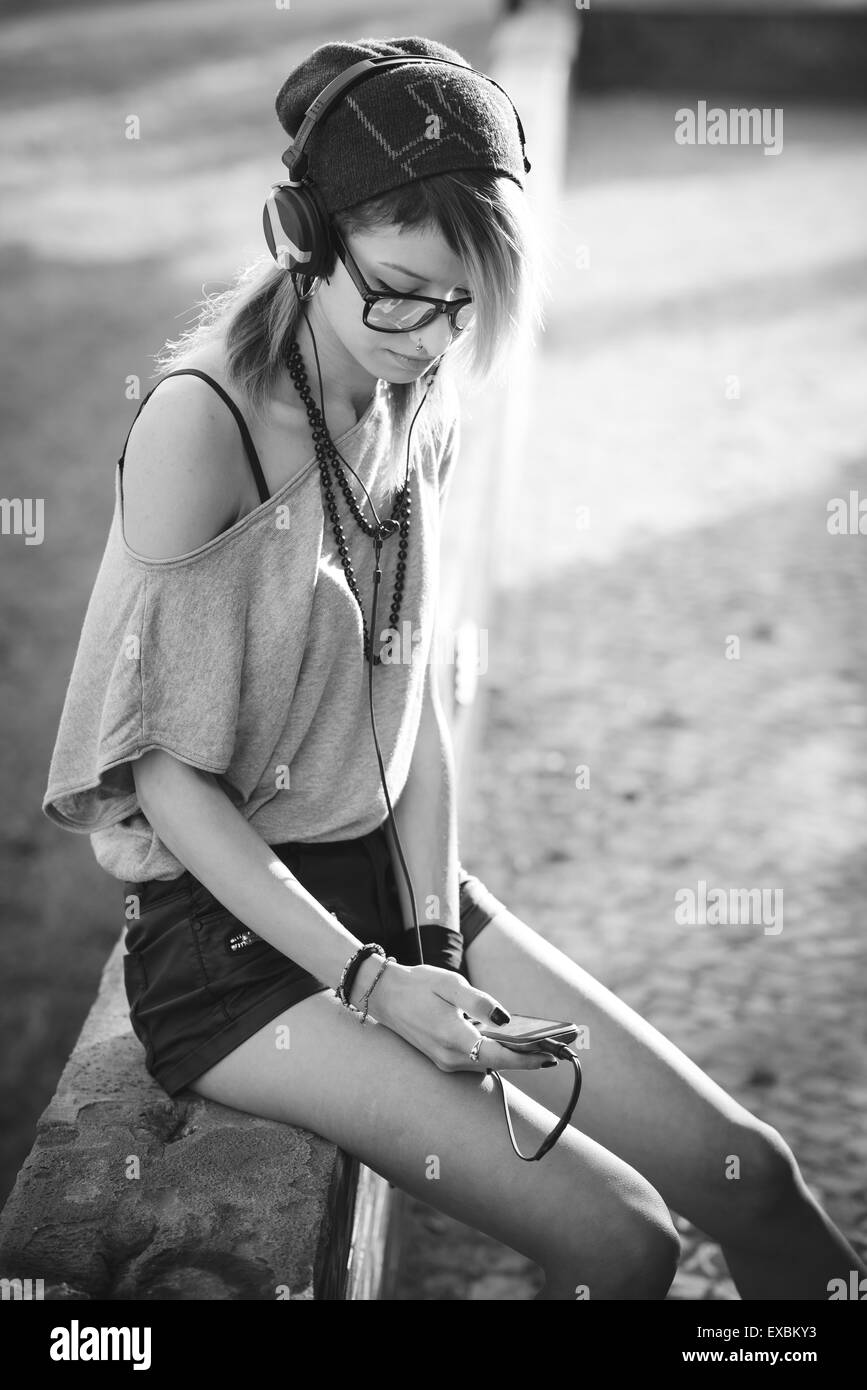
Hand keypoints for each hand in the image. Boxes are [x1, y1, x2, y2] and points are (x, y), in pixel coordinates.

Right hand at [370, 962, 559, 1073]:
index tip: (552, 1055)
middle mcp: (450, 1057)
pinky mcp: (442, 1058)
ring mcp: (444, 1061)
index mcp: (453, 1038)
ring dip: (512, 1057)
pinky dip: (495, 1053)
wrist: (383, 994)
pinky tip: (511, 1042)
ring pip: (487, 1062)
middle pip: (497, 1062)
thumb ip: (479, 1003)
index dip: (528, 1057)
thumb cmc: (418, 985)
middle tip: (556, 1051)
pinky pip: (475, 1059)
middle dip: (526, 1058)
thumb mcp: (451, 984)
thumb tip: (506, 1018)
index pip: (500, 1055)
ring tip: (540, 1046)